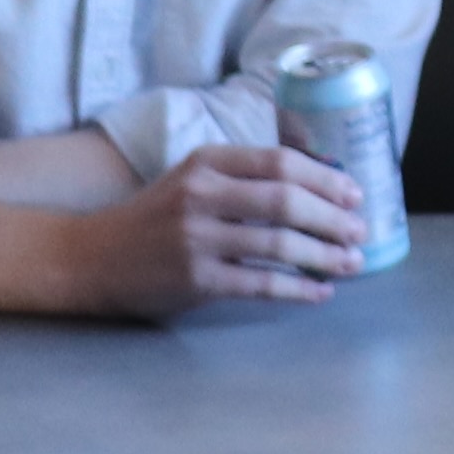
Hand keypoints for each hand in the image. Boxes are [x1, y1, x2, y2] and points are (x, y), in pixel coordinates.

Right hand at [75, 145, 371, 317]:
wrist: (93, 257)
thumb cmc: (154, 217)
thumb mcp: (192, 178)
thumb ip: (242, 178)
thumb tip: (317, 188)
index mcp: (208, 162)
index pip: (280, 162)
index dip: (325, 177)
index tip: (354, 193)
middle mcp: (203, 195)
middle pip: (286, 201)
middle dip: (333, 217)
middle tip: (360, 231)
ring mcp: (198, 238)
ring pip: (278, 244)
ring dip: (324, 255)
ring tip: (350, 263)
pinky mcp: (196, 280)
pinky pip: (259, 284)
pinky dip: (297, 289)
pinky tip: (320, 292)